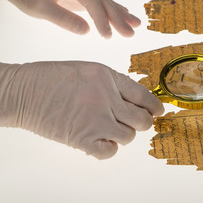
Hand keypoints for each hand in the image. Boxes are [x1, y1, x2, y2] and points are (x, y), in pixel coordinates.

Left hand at [0, 0, 140, 37]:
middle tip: (130, 34)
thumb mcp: (39, 8)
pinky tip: (126, 15)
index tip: (107, 35)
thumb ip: (62, 18)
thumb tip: (86, 30)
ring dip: (121, 15)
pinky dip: (114, 10)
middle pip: (103, 1)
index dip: (100, 18)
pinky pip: (101, 3)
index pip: (90, 0)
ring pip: (105, 2)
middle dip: (118, 18)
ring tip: (136, 25)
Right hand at [0, 61, 163, 158]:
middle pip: (142, 120)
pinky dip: (108, 149)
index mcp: (109, 78)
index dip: (155, 106)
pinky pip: (109, 152)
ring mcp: (96, 120)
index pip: (144, 96)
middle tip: (135, 122)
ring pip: (129, 136)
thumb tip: (135, 99)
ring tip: (111, 129)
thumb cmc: (53, 77)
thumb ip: (114, 83)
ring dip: (124, 135)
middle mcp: (107, 99)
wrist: (23, 90)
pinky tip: (100, 141)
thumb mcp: (90, 70)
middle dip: (142, 122)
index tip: (158, 111)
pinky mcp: (83, 139)